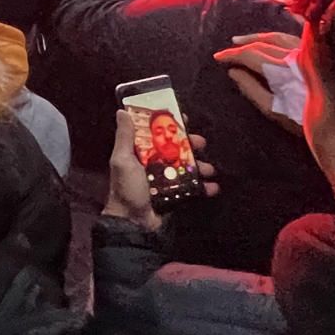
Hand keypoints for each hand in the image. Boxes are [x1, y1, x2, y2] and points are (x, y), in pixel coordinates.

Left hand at [102, 109, 217, 231]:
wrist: (133, 222)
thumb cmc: (126, 188)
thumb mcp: (122, 160)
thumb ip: (124, 137)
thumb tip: (122, 111)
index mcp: (141, 152)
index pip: (158, 133)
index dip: (171, 125)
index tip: (185, 118)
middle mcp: (155, 163)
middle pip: (177, 148)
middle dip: (192, 144)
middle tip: (202, 143)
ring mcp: (167, 179)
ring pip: (189, 166)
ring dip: (202, 165)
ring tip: (209, 169)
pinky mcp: (177, 194)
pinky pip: (194, 187)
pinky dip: (205, 187)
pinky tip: (213, 187)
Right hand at [214, 31, 303, 134]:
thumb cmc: (305, 120)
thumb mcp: (274, 110)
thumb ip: (252, 89)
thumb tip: (233, 72)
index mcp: (281, 69)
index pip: (251, 54)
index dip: (232, 54)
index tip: (218, 57)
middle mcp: (294, 54)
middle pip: (263, 43)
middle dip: (243, 45)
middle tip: (228, 49)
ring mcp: (307, 52)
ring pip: (279, 36)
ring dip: (259, 36)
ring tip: (244, 40)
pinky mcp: (316, 54)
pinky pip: (297, 36)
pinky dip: (284, 31)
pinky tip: (281, 23)